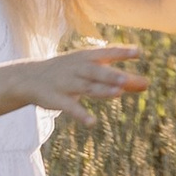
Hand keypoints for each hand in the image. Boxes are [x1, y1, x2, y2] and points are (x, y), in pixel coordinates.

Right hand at [35, 38, 151, 121]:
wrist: (30, 77)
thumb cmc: (68, 71)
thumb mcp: (90, 68)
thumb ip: (116, 75)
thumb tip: (145, 84)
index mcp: (86, 57)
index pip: (106, 52)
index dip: (122, 52)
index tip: (139, 53)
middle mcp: (77, 68)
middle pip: (98, 72)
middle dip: (113, 75)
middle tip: (130, 80)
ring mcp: (67, 83)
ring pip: (86, 87)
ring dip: (102, 90)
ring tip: (118, 94)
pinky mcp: (57, 99)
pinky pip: (70, 108)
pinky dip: (80, 114)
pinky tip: (92, 123)